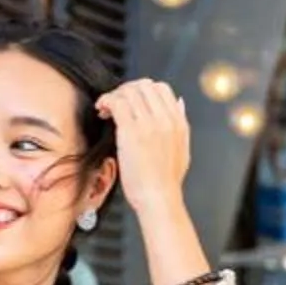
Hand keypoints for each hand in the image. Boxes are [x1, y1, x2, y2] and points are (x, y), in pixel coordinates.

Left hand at [97, 78, 191, 222]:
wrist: (159, 198)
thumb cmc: (166, 181)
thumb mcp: (183, 148)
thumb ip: (181, 122)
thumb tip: (179, 102)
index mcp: (178, 122)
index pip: (160, 88)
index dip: (142, 89)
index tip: (131, 100)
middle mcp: (165, 119)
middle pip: (143, 86)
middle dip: (125, 90)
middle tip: (115, 102)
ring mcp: (149, 124)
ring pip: (128, 92)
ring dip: (114, 96)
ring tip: (107, 109)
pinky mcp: (131, 131)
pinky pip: (117, 103)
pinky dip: (106, 102)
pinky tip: (102, 111)